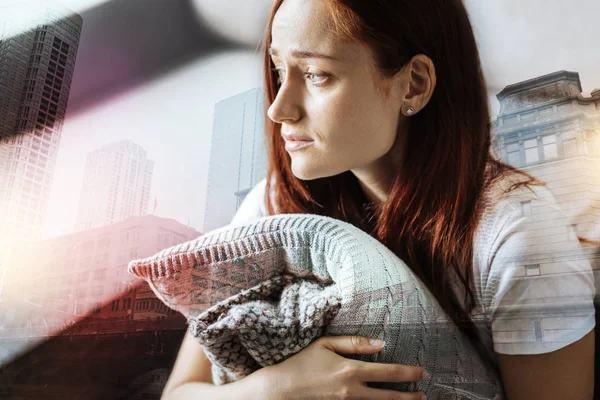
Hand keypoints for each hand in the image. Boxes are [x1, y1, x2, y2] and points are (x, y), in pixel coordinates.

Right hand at [255, 335, 426, 399]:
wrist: (281, 389)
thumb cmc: (302, 362)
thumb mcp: (326, 344)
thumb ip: (354, 343)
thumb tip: (381, 344)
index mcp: (351, 370)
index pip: (389, 372)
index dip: (409, 374)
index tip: (422, 373)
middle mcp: (352, 391)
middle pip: (390, 396)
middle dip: (410, 396)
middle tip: (423, 393)